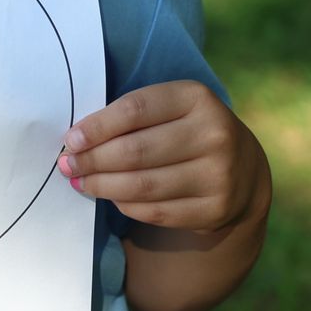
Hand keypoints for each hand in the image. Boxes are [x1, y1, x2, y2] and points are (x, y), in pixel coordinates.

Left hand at [57, 81, 254, 234]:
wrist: (242, 169)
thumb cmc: (187, 130)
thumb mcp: (170, 108)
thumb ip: (131, 116)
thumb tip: (77, 141)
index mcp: (197, 98)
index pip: (135, 109)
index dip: (97, 126)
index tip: (71, 140)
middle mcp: (214, 134)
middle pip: (135, 151)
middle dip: (93, 160)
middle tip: (68, 165)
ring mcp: (218, 175)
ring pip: (142, 186)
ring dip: (102, 186)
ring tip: (81, 182)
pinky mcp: (215, 209)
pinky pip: (155, 212)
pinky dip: (126, 205)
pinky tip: (111, 196)